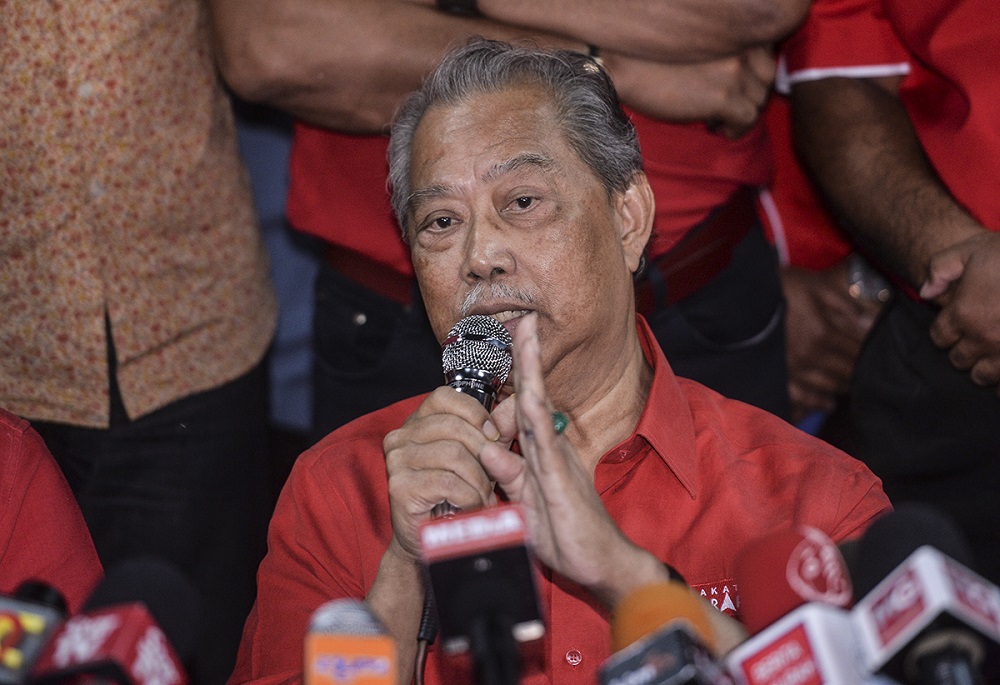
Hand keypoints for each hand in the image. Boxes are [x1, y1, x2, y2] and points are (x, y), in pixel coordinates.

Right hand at [382, 388, 500, 558]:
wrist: (430, 538)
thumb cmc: (455, 495)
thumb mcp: (480, 458)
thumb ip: (495, 430)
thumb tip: (514, 402)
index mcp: (417, 423)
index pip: (444, 397)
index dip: (475, 413)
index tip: (493, 436)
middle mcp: (401, 436)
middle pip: (454, 427)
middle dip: (484, 454)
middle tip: (493, 478)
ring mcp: (397, 461)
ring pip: (454, 454)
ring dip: (479, 481)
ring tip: (483, 497)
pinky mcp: (400, 486)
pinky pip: (448, 482)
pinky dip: (469, 496)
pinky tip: (470, 506)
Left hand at [479, 314, 664, 606]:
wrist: (601, 563)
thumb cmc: (565, 535)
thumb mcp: (523, 505)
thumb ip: (507, 477)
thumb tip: (488, 448)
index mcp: (543, 453)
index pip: (524, 407)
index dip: (519, 375)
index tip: (511, 342)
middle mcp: (551, 448)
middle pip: (533, 394)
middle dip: (528, 357)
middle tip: (522, 319)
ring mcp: (557, 458)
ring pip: (537, 406)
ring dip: (532, 370)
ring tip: (527, 334)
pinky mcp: (561, 477)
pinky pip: (543, 441)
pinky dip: (535, 414)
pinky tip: (530, 391)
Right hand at [605, 45, 774, 138]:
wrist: (618, 64)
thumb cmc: (647, 50)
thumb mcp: (693, 38)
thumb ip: (721, 45)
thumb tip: (738, 70)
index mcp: (735, 25)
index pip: (766, 49)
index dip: (753, 70)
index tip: (737, 82)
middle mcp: (742, 42)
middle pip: (767, 75)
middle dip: (752, 92)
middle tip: (730, 104)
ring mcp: (736, 69)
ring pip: (759, 99)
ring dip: (742, 112)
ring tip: (720, 118)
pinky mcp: (724, 96)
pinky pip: (747, 119)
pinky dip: (736, 129)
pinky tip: (718, 130)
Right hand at [781, 260, 884, 422]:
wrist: (740, 300)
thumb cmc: (780, 288)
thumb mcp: (816, 287)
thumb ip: (845, 306)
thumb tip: (871, 325)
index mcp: (823, 334)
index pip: (858, 350)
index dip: (873, 354)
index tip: (884, 357)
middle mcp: (810, 358)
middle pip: (846, 372)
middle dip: (862, 374)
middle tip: (874, 376)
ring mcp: (792, 371)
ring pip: (827, 387)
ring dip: (843, 388)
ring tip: (854, 389)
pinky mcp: (778, 377)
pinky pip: (801, 397)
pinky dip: (816, 402)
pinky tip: (827, 404)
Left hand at [921, 231, 999, 388]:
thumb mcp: (972, 249)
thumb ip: (941, 268)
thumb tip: (925, 293)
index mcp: (964, 313)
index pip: (940, 337)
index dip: (945, 331)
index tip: (955, 325)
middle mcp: (983, 337)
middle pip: (959, 359)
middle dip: (964, 350)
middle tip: (976, 339)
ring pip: (983, 376)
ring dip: (984, 368)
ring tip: (993, 353)